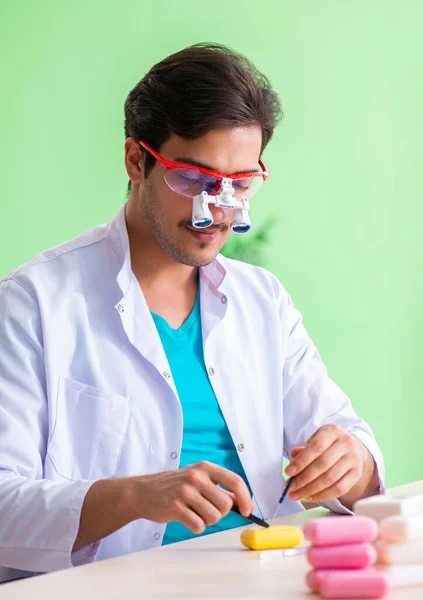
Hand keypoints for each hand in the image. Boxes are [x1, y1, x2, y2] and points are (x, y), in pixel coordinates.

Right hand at [133, 461, 253, 533]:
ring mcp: (185, 491)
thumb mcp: (198, 479)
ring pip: (214, 517)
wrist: (144, 491)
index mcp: (205, 467)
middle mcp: (196, 476)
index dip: (246, 498)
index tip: (247, 510)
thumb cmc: (175, 486)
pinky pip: (198, 526)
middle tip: (206, 509)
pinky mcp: (175, 506)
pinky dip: (196, 527)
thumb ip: (220, 488)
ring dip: (207, 521)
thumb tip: (244, 502)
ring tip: (194, 512)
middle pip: (226, 505)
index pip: (235, 481)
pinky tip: (186, 518)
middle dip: (220, 513)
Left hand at [285, 424, 375, 507]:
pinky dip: (323, 495)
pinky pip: (339, 489)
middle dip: (304, 479)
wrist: (352, 448)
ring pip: (331, 479)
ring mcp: (353, 459)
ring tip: (298, 494)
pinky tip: (311, 496)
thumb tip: (293, 458)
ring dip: (311, 490)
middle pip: (323, 465)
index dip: (301, 461)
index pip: (316, 447)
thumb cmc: (328, 444)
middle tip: (291, 488)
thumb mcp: (315, 439)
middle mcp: (346, 443)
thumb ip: (303, 449)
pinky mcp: (357, 474)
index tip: (288, 472)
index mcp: (332, 431)